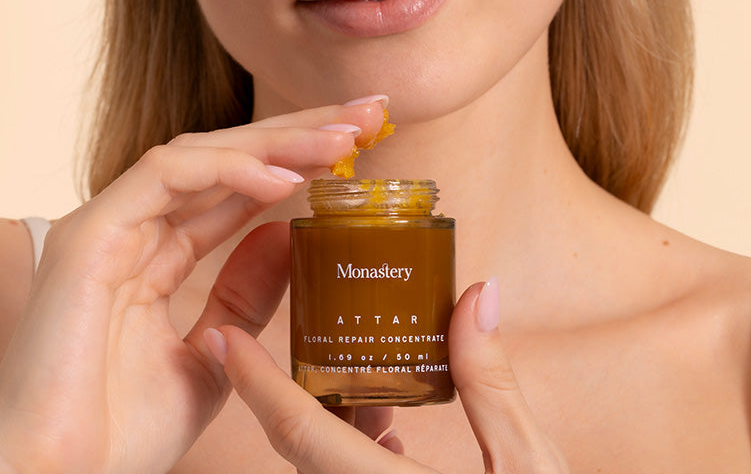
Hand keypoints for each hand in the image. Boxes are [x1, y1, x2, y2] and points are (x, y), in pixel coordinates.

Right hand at [0, 100, 386, 473]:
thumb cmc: (114, 437)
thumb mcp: (211, 357)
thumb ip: (244, 295)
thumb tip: (286, 235)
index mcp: (153, 251)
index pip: (234, 186)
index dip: (297, 160)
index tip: (361, 144)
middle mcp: (131, 227)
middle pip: (225, 158)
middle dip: (299, 132)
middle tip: (368, 112)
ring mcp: (107, 225)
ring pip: (201, 154)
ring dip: (276, 142)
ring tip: (342, 138)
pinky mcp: (88, 235)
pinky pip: (165, 176)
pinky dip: (227, 171)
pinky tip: (283, 179)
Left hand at [209, 278, 569, 472]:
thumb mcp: (528, 465)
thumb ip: (491, 381)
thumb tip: (477, 294)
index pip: (299, 431)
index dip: (255, 381)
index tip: (223, 336)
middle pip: (305, 446)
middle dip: (299, 388)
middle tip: (310, 326)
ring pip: (323, 468)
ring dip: (334, 422)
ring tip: (368, 374)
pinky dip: (354, 452)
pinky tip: (390, 430)